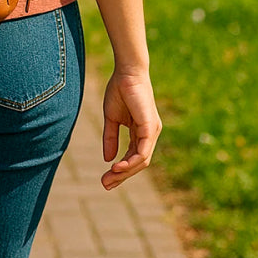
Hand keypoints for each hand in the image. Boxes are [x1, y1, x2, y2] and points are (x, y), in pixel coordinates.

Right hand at [101, 68, 161, 190]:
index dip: (119, 170)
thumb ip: (110, 138)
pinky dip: (131, 161)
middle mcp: (149, 134)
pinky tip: (118, 166)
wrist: (126, 72)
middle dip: (121, 176)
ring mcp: (151, 131)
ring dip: (125, 172)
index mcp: (140, 132)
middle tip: (105, 184)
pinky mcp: (150, 127)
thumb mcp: (111, 118)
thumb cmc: (119, 90)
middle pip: (138, 163)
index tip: (105, 179)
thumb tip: (107, 159)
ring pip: (141, 161)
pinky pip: (143, 151)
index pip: (132, 157)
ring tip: (109, 178)